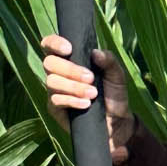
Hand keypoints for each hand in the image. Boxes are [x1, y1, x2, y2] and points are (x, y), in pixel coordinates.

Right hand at [40, 33, 137, 161]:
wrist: (117, 122)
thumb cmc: (113, 94)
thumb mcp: (117, 75)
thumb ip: (109, 60)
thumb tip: (96, 53)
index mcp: (69, 59)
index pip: (50, 45)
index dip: (54, 43)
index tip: (69, 49)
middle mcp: (58, 73)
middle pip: (49, 63)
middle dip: (70, 70)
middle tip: (91, 78)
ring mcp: (55, 91)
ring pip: (52, 82)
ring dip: (74, 87)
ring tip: (93, 93)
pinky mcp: (55, 109)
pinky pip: (55, 100)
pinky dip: (72, 100)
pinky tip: (86, 104)